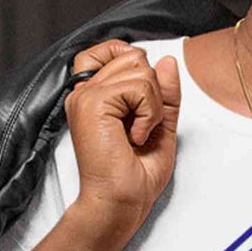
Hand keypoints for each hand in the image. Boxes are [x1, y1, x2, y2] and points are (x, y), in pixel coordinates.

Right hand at [65, 40, 180, 239]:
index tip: (144, 101)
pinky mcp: (92, 102)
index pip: (115, 49)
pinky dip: (149, 114)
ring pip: (141, 69)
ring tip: (138, 134)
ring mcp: (85, 94)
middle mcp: (85, 90)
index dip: (138, 64)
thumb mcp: (161, 124)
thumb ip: (165, 92)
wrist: (122, 201)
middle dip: (153, 92)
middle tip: (142, 127)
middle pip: (135, 57)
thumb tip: (166, 61)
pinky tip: (135, 137)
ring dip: (153, 106)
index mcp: (95, 93)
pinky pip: (139, 87)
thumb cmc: (137, 173)